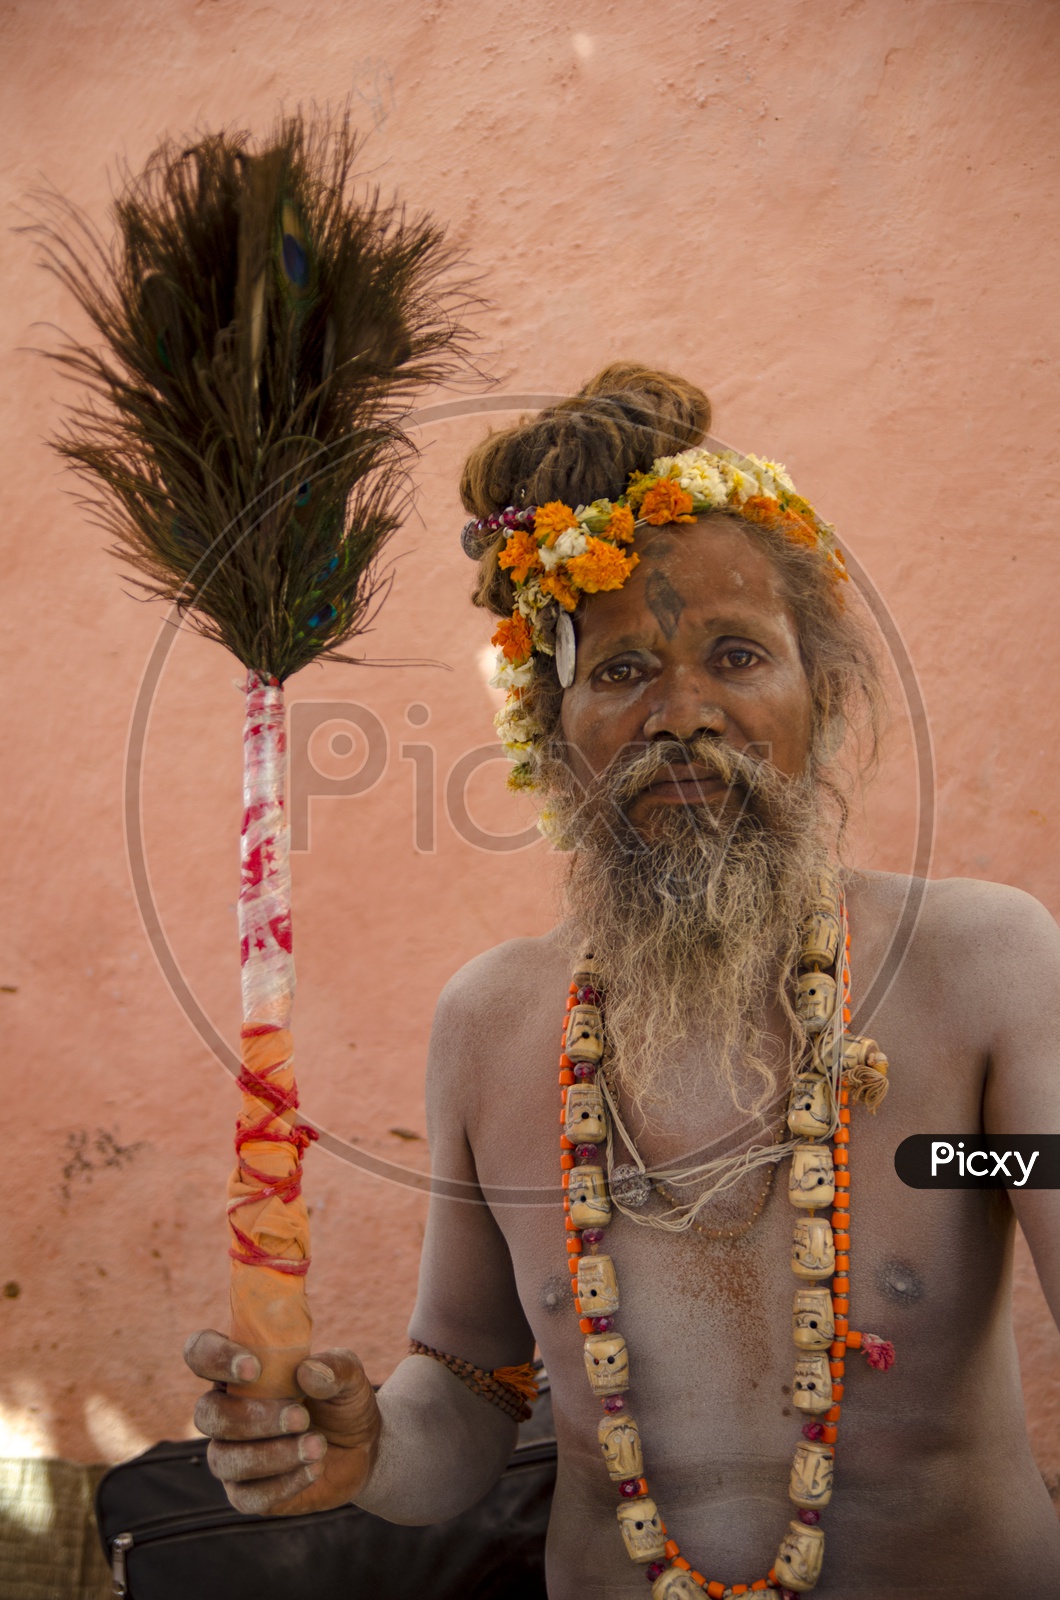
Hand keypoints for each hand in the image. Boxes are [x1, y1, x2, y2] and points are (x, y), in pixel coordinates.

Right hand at [184, 1330, 381, 1515]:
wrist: (363, 1448)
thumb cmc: (342, 1401)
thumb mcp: (349, 1376)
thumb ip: (334, 1368)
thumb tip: (307, 1372)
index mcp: (240, 1370)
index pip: (200, 1352)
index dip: (215, 1357)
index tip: (253, 1368)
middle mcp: (226, 1410)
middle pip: (206, 1414)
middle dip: (252, 1418)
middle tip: (301, 1417)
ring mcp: (232, 1454)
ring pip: (223, 1459)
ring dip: (271, 1454)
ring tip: (318, 1446)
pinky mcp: (246, 1493)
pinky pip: (247, 1496)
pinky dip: (282, 1483)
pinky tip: (314, 1469)